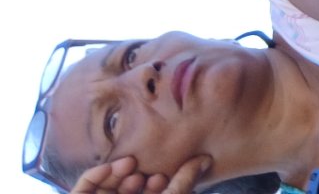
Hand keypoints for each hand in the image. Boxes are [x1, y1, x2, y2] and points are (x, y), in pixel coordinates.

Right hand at [70, 154, 210, 193]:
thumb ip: (183, 184)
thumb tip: (205, 159)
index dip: (156, 185)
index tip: (163, 176)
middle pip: (124, 190)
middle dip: (136, 177)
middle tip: (144, 173)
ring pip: (104, 188)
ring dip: (117, 173)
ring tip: (132, 166)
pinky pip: (82, 189)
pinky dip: (96, 174)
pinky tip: (114, 166)